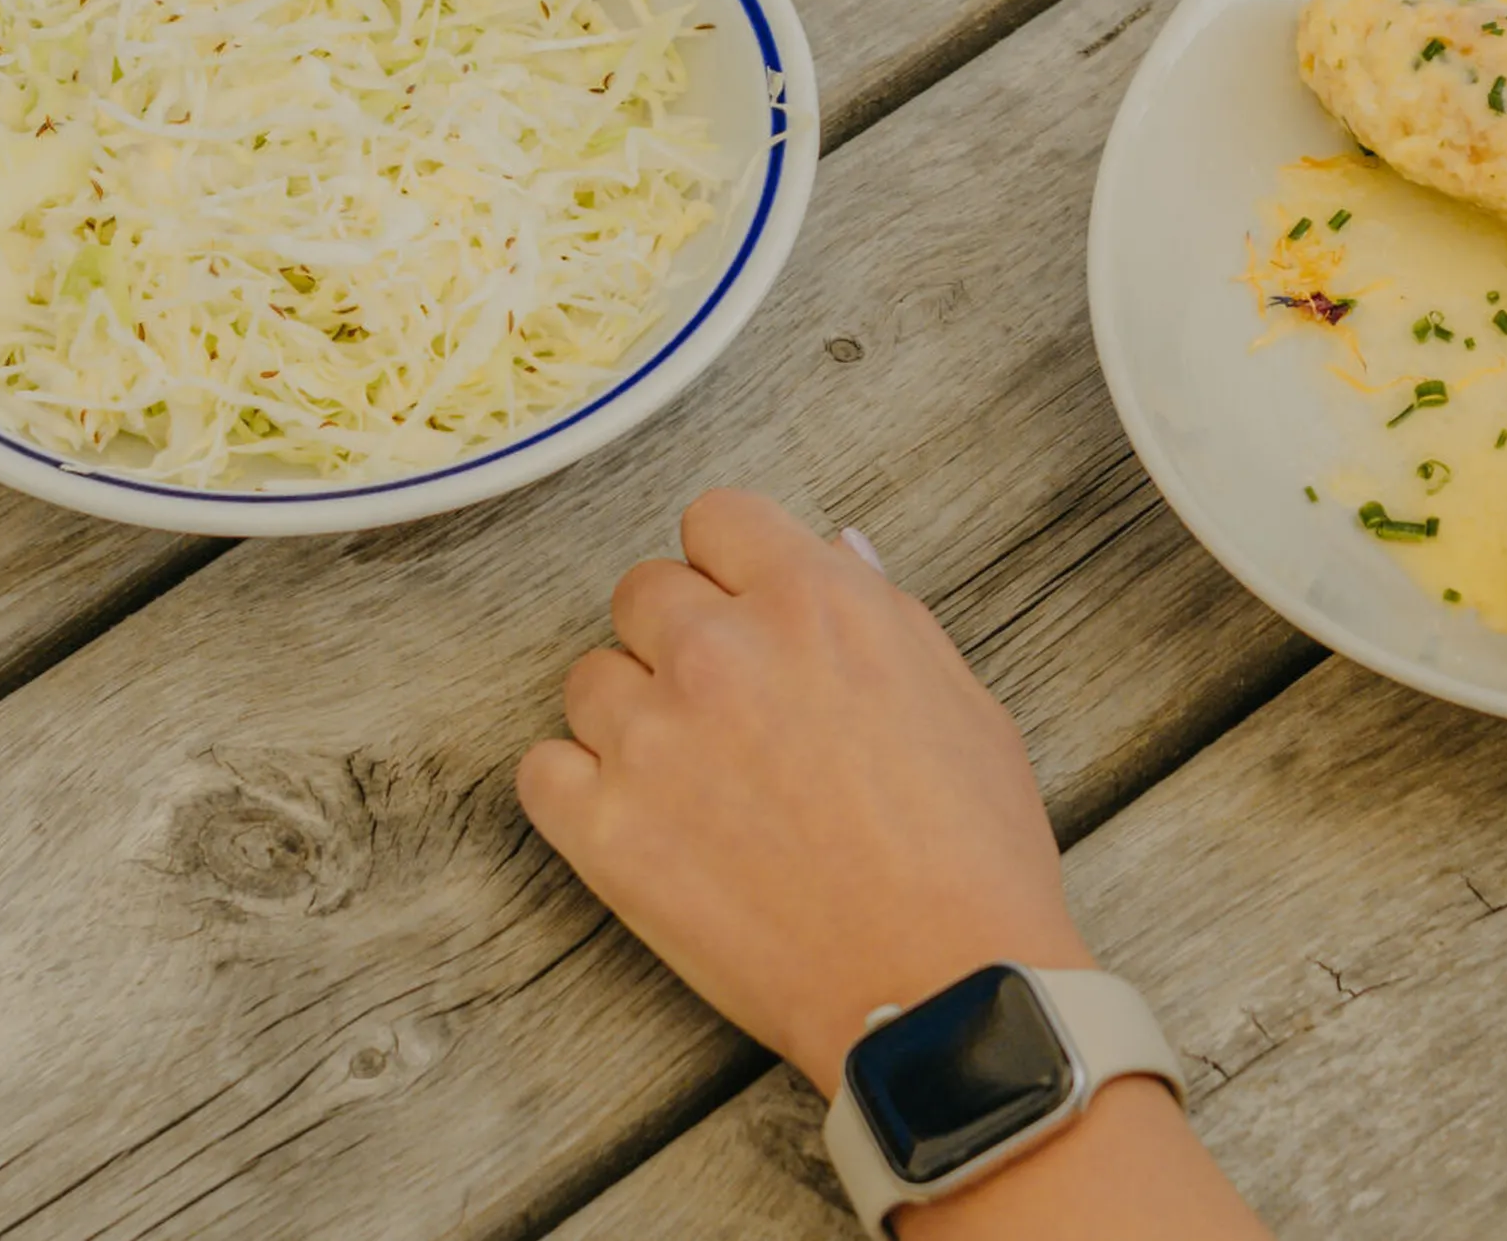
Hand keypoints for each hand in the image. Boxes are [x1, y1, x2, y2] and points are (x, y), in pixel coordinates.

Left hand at [517, 489, 1087, 1097]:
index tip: (741, 605)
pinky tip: (632, 818)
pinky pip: (540, 773)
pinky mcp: (607, 833)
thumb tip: (832, 550)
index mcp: (813, 599)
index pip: (716, 517)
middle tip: (722, 702)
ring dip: (629, 714)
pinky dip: (575, 792)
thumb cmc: (967, 852)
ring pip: (589, 677)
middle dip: (678, 635)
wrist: (938, 988)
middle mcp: (721, 650)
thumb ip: (879, 608)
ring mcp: (655, 739)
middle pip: (642, 589)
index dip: (731, 564)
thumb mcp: (957, 693)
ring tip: (688, 775)